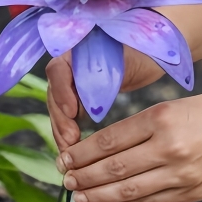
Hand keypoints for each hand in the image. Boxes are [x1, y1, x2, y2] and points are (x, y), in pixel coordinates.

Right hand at [46, 46, 164, 150]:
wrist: (147, 54)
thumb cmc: (139, 52)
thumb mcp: (124, 59)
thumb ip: (106, 73)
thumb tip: (94, 100)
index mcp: (73, 50)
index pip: (56, 70)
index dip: (61, 92)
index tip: (72, 111)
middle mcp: (67, 65)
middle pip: (54, 94)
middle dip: (60, 120)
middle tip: (70, 141)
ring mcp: (70, 83)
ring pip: (59, 109)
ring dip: (62, 131)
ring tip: (70, 151)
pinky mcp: (79, 99)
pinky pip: (68, 117)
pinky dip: (70, 133)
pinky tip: (75, 149)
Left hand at [56, 90, 201, 201]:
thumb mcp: (173, 107)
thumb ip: (140, 126)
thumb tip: (100, 149)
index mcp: (162, 118)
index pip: (109, 140)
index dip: (82, 153)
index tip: (65, 157)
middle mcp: (170, 147)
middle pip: (114, 168)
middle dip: (83, 176)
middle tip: (63, 178)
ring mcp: (181, 174)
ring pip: (128, 191)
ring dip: (97, 196)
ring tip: (78, 196)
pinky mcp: (191, 193)